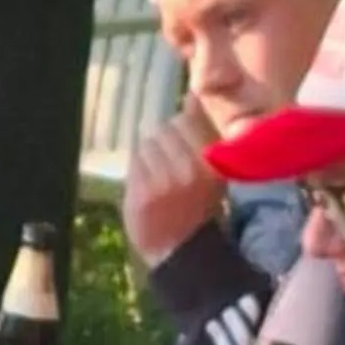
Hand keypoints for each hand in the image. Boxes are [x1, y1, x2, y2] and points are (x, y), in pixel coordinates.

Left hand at [122, 105, 224, 267]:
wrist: (179, 253)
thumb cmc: (196, 208)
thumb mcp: (211, 170)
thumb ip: (201, 130)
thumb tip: (191, 92)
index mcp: (211, 162)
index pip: (184, 121)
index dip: (179, 134)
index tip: (181, 153)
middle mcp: (187, 170)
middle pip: (163, 131)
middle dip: (163, 146)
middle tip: (167, 170)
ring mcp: (162, 182)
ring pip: (146, 145)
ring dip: (149, 159)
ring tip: (157, 180)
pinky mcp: (140, 194)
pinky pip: (133, 163)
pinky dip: (137, 172)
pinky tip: (146, 189)